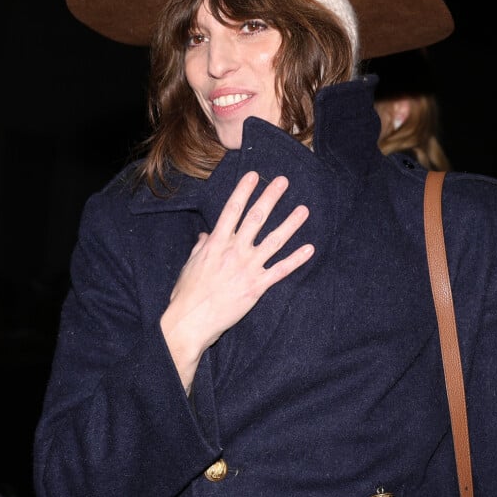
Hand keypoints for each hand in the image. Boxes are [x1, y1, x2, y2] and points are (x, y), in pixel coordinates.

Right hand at [161, 171, 313, 391]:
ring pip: (274, 241)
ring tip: (303, 210)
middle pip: (256, 218)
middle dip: (270, 198)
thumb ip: (201, 247)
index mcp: (216, 242)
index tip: (254, 175)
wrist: (190, 321)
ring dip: (290, 224)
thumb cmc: (186, 293)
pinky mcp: (257, 286)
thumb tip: (205, 235)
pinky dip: (296, 259)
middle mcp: (234, 251)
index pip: (232, 209)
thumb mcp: (190, 264)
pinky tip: (309, 248)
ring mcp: (247, 268)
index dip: (244, 191)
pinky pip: (280, 270)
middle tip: (282, 181)